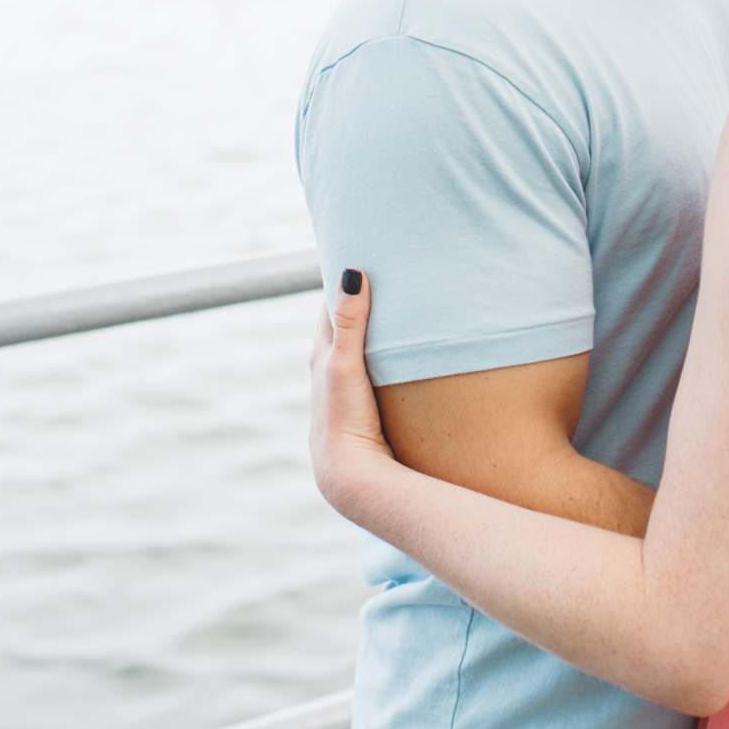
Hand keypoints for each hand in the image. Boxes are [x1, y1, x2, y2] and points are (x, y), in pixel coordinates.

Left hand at [308, 267, 399, 516]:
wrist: (350, 474)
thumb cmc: (343, 418)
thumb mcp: (345, 364)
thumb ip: (351, 321)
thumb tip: (352, 272)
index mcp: (323, 353)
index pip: (331, 305)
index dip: (345, 281)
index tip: (364, 253)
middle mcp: (331, 369)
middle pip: (345, 325)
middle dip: (361, 300)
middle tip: (388, 272)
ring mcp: (348, 390)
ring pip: (360, 349)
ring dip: (375, 330)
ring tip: (403, 307)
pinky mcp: (365, 407)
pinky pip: (375, 371)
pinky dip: (385, 356)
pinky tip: (405, 357)